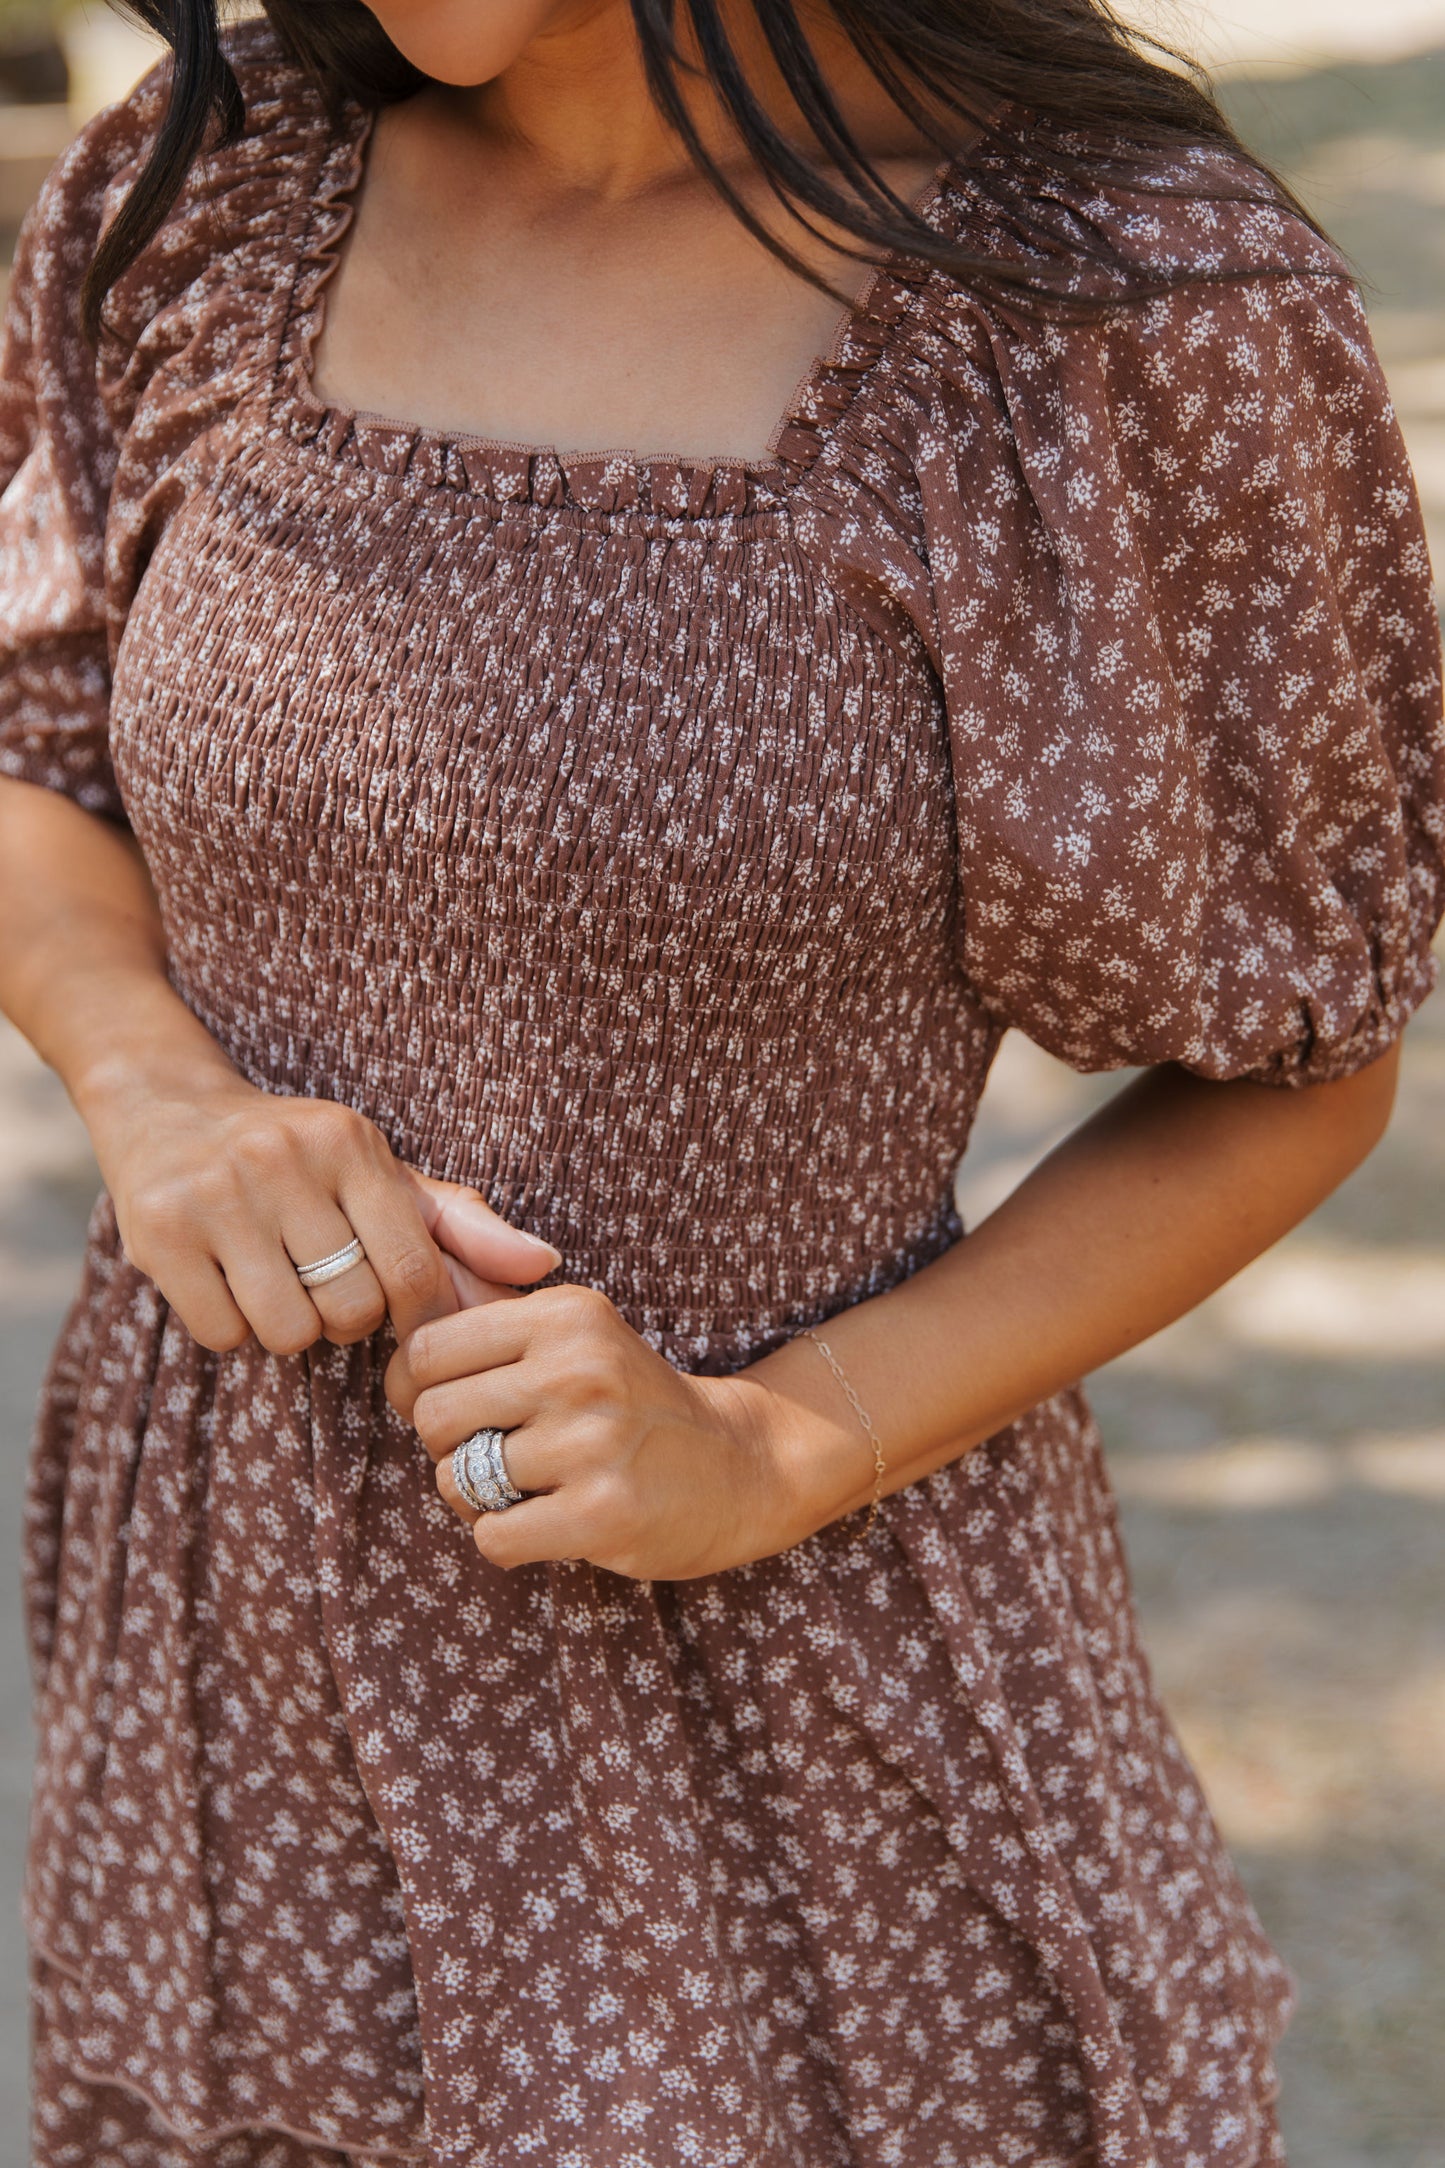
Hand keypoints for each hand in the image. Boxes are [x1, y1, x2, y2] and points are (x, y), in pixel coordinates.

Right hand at [93, 1066, 560, 1353]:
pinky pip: (224, 1335)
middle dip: (346, 1321)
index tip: (405, 1324)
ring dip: (289, 1330)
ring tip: (279, 1286)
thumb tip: (546, 1267)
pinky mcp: (158, 1233)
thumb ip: (464, 1226)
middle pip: (350, 1311)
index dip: (418, 1319)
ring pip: (287, 1331)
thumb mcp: (382, 1175)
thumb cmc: (300, 1159)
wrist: (167, 1108)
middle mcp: (282, 1161)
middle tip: (325, 1288)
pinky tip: (229, 1285)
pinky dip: (233, 1330)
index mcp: (350, 1144)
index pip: (412, 1270)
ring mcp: (215, 1195)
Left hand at [385, 1285, 806, 1578]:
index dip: (421, 1390)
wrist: (740, 1464)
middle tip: (495, 1457)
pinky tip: (549, 1525)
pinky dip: (506, 1542)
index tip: (462, 1410)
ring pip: (455, 1481)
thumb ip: (496, 1335)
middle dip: (449, 1449)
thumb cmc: (633, 1405)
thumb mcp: (579, 1340)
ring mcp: (592, 1440)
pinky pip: (492, 1537)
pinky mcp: (602, 1511)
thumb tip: (392, 1360)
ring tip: (529, 1492)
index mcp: (565, 1315)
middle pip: (433, 1416)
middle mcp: (578, 1368)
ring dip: (477, 1502)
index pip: (426, 1349)